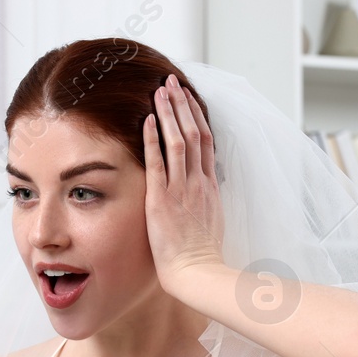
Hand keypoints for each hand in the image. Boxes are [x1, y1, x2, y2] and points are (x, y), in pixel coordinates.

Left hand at [143, 73, 225, 293]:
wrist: (198, 274)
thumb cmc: (202, 258)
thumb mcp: (210, 224)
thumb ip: (205, 204)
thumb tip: (203, 194)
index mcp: (210, 188)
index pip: (206, 143)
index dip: (196, 118)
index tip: (188, 100)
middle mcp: (198, 183)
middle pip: (194, 133)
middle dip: (183, 105)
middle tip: (172, 82)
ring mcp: (181, 190)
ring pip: (178, 141)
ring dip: (169, 112)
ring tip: (160, 89)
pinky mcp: (162, 200)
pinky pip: (158, 163)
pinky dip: (153, 138)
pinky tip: (147, 119)